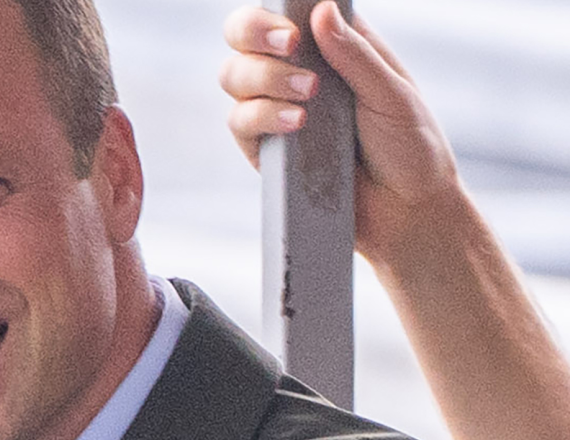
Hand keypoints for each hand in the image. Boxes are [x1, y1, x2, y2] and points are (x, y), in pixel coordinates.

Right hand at [219, 2, 459, 264]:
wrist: (404, 213)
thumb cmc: (409, 149)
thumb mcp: (392, 94)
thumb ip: (355, 55)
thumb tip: (321, 10)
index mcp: (332, 47)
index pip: (285, 12)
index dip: (272, 10)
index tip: (293, 21)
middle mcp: (297, 75)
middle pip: (243, 38)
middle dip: (254, 35)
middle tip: (290, 47)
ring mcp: (277, 114)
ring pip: (234, 78)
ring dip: (264, 79)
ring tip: (308, 97)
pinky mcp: (268, 154)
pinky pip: (241, 125)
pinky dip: (261, 118)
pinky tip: (296, 124)